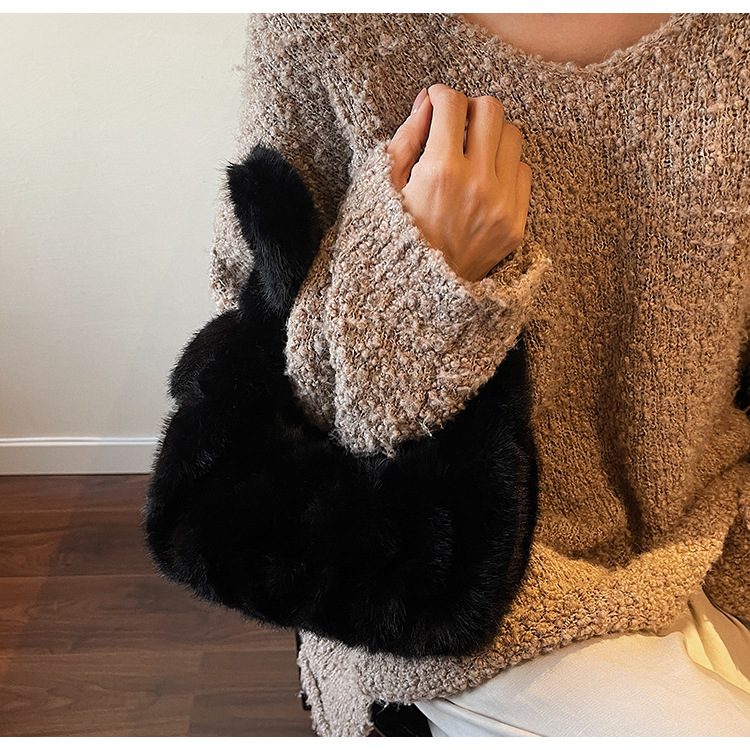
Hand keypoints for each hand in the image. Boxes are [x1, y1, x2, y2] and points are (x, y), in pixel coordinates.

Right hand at [386, 84, 530, 281]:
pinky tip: (483, 181)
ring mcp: (501, 206)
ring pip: (513, 136)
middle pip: (491, 110)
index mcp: (439, 172)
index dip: (440, 96)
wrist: (417, 298)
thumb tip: (427, 103)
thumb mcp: (384, 188)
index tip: (435, 104)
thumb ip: (407, 139)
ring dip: (491, 135)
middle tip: (455, 125)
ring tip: (471, 153)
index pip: (453, 103)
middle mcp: (477, 185)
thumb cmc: (393, 241)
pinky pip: (523, 172)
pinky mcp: (515, 225)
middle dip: (470, 109)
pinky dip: (504, 168)